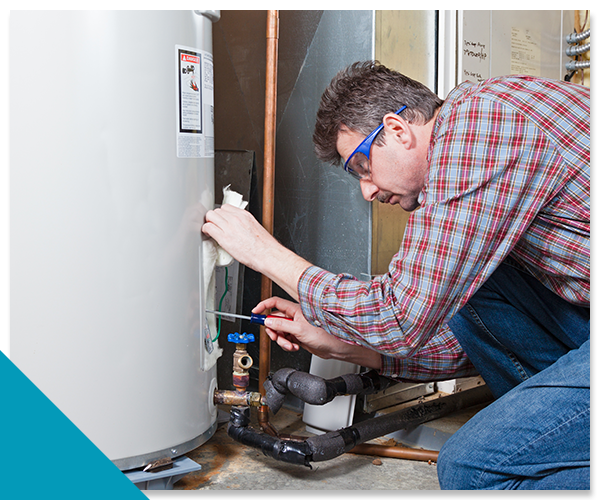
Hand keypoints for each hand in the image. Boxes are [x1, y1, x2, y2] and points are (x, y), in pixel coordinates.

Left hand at [202, 205, 311, 299]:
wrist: (267, 254)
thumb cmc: (264, 246)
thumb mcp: (255, 228)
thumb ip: (244, 224)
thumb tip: (237, 227)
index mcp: (245, 215)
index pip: (226, 207)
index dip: (221, 214)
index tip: (221, 220)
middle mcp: (236, 218)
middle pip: (217, 211)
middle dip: (214, 218)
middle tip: (215, 226)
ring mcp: (229, 227)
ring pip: (210, 216)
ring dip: (209, 222)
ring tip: (211, 230)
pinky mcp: (224, 237)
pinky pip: (208, 227)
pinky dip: (206, 230)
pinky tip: (208, 235)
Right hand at [254, 297, 381, 369]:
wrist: (335, 347)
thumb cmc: (325, 334)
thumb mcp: (298, 329)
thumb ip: (281, 324)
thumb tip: (268, 320)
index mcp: (295, 309)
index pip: (274, 303)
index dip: (263, 306)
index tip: (255, 313)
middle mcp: (295, 316)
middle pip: (274, 320)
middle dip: (273, 330)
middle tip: (276, 337)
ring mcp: (296, 326)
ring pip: (279, 331)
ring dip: (281, 340)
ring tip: (290, 344)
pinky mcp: (298, 336)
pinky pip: (285, 339)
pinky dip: (287, 344)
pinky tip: (295, 346)